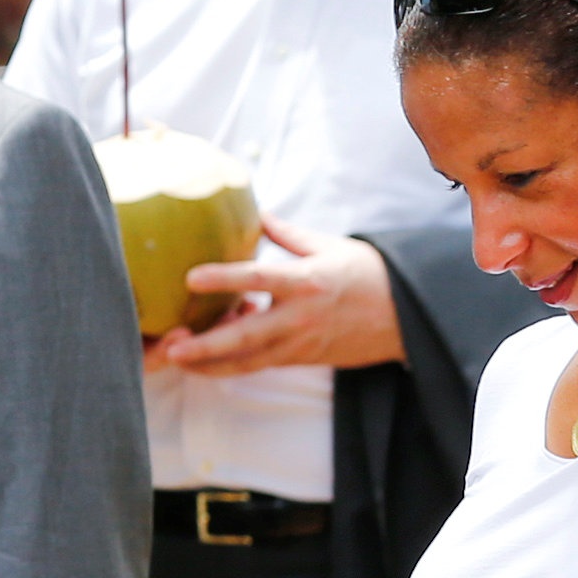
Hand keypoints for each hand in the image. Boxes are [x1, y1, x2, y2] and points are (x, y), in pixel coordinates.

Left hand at [155, 219, 403, 375]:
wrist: (405, 317)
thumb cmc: (367, 274)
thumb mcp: (329, 246)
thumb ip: (287, 234)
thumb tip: (259, 213)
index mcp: (307, 281)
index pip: (258, 279)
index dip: (224, 278)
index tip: (191, 278)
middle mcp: (300, 317)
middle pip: (245, 337)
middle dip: (205, 346)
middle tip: (172, 347)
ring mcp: (300, 343)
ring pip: (248, 361)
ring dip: (210, 363)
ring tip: (177, 359)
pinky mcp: (301, 359)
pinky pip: (259, 364)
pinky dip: (232, 361)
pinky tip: (206, 355)